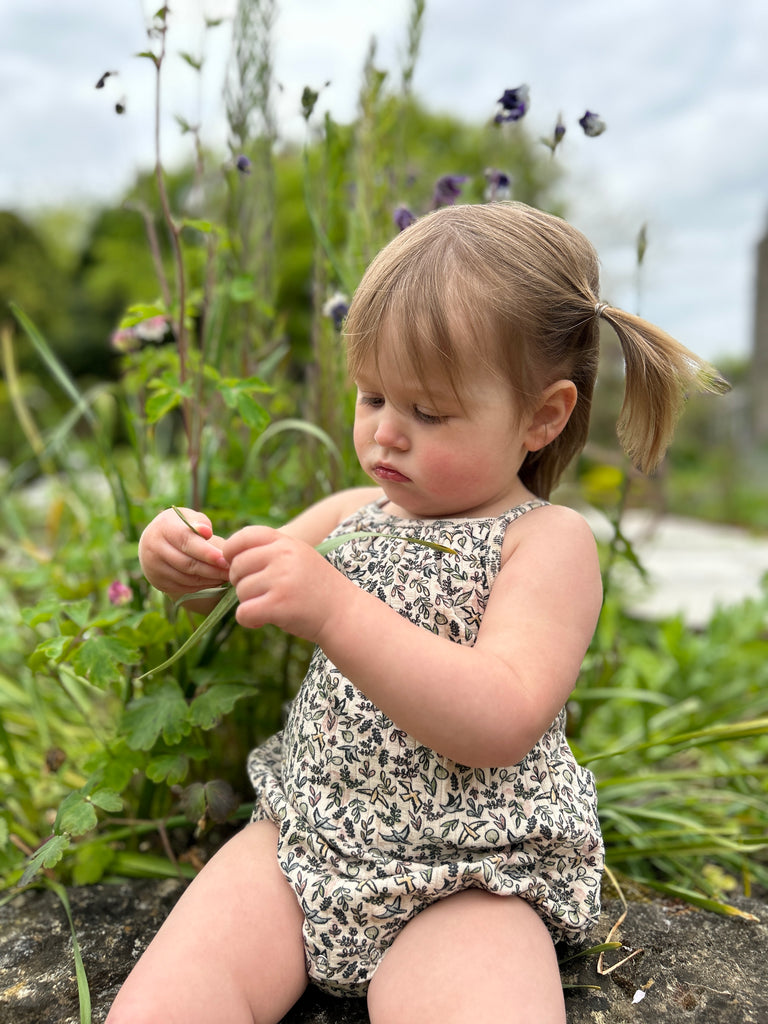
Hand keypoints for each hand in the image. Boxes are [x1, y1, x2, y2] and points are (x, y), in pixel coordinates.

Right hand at [138, 507, 229, 595]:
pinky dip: (201, 586)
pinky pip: (183, 587)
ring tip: (225, 576)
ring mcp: (153, 567)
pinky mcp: (157, 582)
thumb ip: (199, 522)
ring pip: (186, 578)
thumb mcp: (188, 518)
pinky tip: (214, 581)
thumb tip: (206, 531)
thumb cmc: (180, 526)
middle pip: (187, 563)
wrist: (155, 541)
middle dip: (212, 569)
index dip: (206, 552)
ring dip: (209, 579)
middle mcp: (153, 548)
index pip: (186, 541)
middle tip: (230, 570)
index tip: (224, 559)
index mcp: (163, 527)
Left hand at [224, 526, 339, 639]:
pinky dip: (248, 620)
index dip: (231, 551)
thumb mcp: (299, 557)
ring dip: (248, 603)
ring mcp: (281, 580)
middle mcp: (283, 557)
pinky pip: (244, 612)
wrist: (345, 613)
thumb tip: (227, 555)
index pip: (245, 536)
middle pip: (237, 566)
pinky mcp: (279, 605)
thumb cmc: (317, 588)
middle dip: (240, 583)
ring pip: (240, 591)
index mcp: (287, 543)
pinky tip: (261, 621)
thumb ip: (271, 551)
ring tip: (267, 607)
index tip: (233, 564)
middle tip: (257, 594)